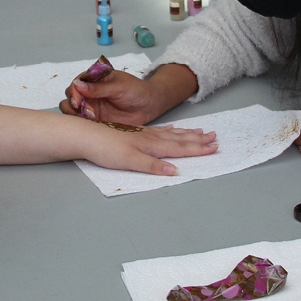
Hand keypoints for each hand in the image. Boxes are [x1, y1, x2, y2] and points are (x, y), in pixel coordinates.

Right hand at [60, 69, 160, 125]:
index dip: (74, 90)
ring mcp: (92, 105)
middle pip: (71, 95)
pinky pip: (82, 121)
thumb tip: (78, 85)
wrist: (149, 106)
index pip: (77, 82)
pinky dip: (81, 123)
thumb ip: (99, 88)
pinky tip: (91, 124)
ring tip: (89, 117)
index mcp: (96, 79)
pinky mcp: (96, 119)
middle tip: (82, 109)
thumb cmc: (137, 91)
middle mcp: (90, 92)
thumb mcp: (119, 87)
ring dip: (74, 113)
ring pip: (72, 108)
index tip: (78, 99)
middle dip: (73, 102)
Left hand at [81, 122, 217, 175]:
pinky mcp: (133, 133)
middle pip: (179, 139)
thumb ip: (152, 166)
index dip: (198, 149)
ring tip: (201, 132)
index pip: (180, 148)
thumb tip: (174, 171)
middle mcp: (149, 138)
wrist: (85, 135)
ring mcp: (142, 134)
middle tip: (215, 138)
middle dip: (198, 140)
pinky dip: (168, 130)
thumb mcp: (130, 161)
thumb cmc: (105, 149)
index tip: (214, 148)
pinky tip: (171, 129)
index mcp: (150, 146)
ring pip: (171, 134)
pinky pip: (158, 130)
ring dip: (187, 134)